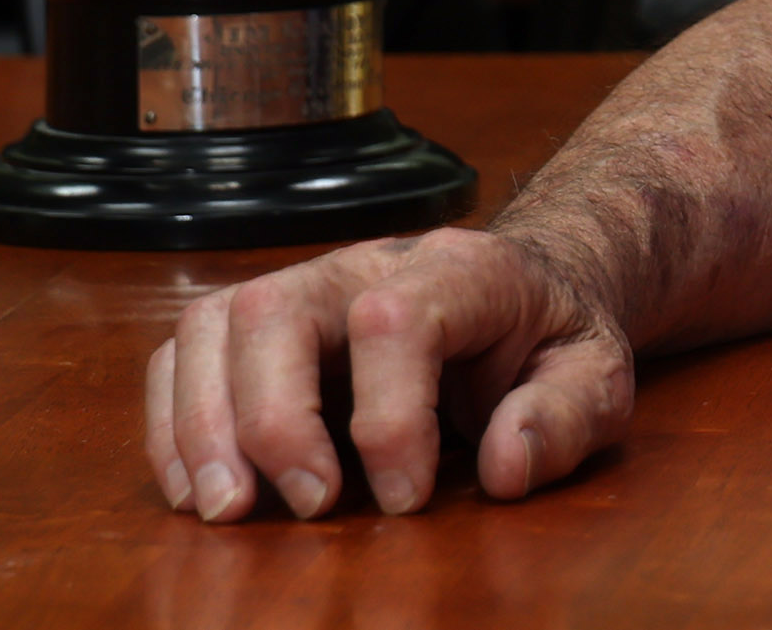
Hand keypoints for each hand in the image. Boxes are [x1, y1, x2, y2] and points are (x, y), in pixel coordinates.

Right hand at [145, 225, 633, 522]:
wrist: (527, 294)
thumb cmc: (550, 341)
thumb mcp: (597, 377)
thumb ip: (565, 418)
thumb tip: (506, 466)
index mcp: (463, 268)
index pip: (396, 317)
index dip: (390, 418)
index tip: (408, 499)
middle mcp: (368, 262)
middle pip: (279, 309)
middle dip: (276, 420)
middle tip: (311, 507)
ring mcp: (308, 285)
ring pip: (215, 322)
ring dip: (202, 423)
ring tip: (230, 510)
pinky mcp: (264, 321)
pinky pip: (186, 350)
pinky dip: (174, 419)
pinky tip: (198, 489)